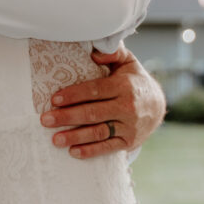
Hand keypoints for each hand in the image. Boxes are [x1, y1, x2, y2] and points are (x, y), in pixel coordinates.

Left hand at [40, 43, 165, 158]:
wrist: (158, 106)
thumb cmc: (134, 81)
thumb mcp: (128, 62)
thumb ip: (113, 54)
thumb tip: (94, 52)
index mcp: (124, 86)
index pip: (95, 90)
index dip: (74, 95)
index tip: (54, 99)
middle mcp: (128, 107)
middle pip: (93, 113)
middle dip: (67, 117)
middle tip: (46, 120)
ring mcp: (129, 126)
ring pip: (98, 132)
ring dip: (75, 136)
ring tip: (55, 139)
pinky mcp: (129, 142)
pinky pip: (107, 147)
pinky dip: (90, 151)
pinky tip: (73, 151)